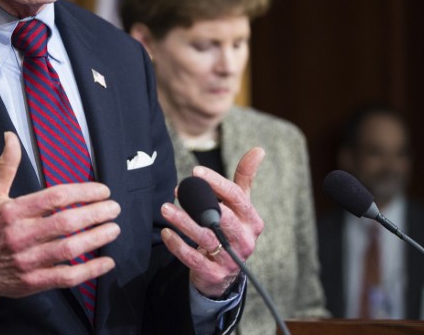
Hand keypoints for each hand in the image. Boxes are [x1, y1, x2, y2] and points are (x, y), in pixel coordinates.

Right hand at [0, 132, 120, 301]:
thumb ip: (5, 165)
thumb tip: (10, 137)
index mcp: (13, 212)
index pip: (55, 197)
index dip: (83, 192)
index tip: (101, 190)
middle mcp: (21, 236)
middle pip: (66, 223)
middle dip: (96, 214)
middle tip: (114, 208)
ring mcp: (28, 261)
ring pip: (70, 250)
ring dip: (96, 238)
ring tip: (114, 229)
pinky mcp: (33, 282)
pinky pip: (66, 277)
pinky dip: (89, 271)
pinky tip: (106, 262)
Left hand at [160, 147, 264, 297]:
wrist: (225, 274)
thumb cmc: (231, 229)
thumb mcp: (240, 206)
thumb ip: (245, 178)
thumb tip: (258, 149)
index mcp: (253, 221)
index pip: (236, 198)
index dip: (216, 183)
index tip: (196, 171)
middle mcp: (245, 240)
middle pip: (223, 218)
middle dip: (199, 203)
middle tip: (177, 190)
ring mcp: (231, 260)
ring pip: (206, 238)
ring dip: (184, 222)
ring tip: (165, 209)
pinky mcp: (214, 274)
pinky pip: (193, 259)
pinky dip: (178, 245)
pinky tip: (166, 233)